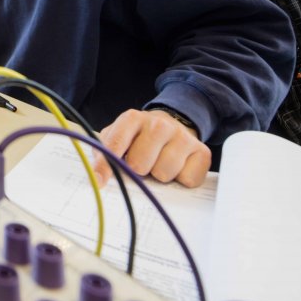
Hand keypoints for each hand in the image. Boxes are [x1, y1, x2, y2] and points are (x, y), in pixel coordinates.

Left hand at [93, 109, 210, 187]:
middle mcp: (159, 124)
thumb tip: (97, 178)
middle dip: (138, 170)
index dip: (106, 166)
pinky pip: (187, 179)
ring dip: (159, 175)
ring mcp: (182, 136)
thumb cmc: (137, 138)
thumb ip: (104, 154)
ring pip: (164, 173)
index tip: (100, 181)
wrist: (171, 126)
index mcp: (132, 119)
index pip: (115, 145)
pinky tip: (177, 167)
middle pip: (140, 164)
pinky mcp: (202, 151)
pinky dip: (181, 179)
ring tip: (158, 163)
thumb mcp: (116, 138)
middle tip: (142, 163)